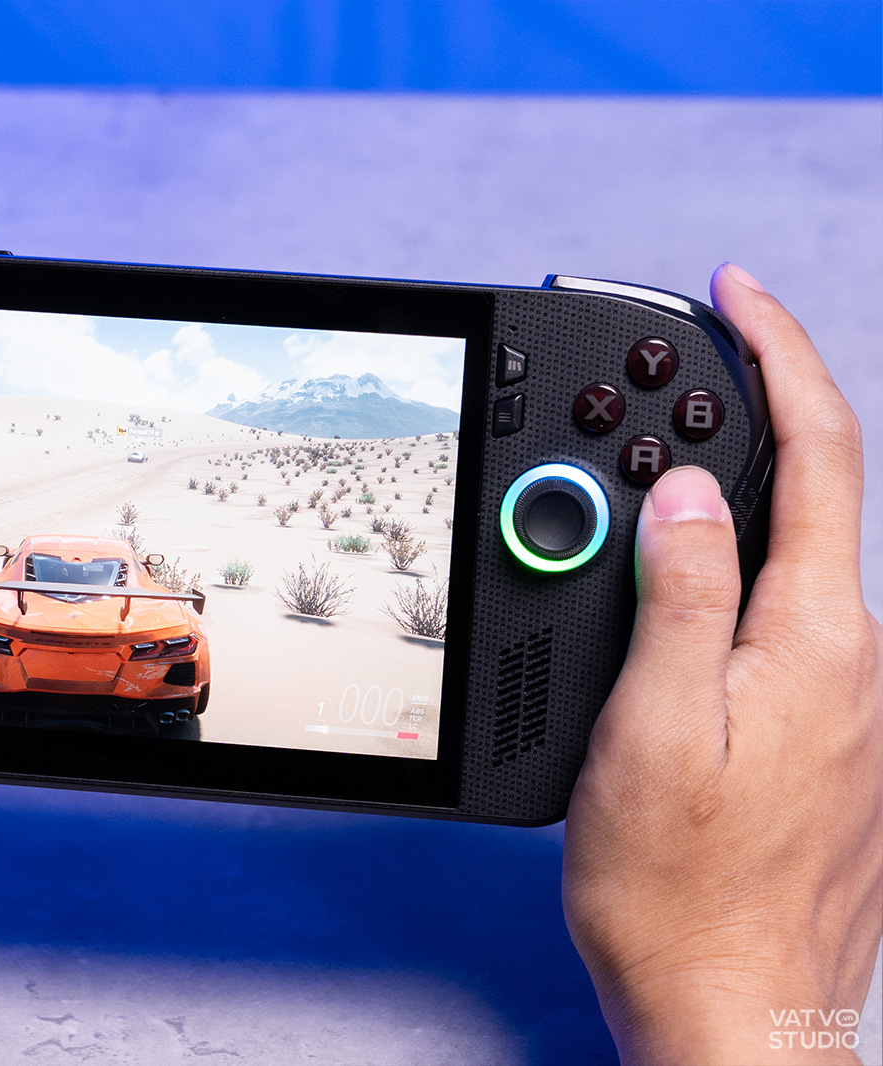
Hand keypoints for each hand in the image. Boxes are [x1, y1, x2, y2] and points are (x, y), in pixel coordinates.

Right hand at [563, 264, 882, 1063]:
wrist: (733, 1006)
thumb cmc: (680, 887)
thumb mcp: (651, 729)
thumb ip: (681, 596)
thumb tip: (692, 491)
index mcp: (817, 643)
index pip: (820, 457)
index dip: (781, 356)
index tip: (738, 295)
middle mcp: (856, 663)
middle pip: (816, 496)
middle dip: (751, 415)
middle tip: (673, 379)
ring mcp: (850, 704)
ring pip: (794, 561)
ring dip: (734, 502)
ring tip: (647, 500)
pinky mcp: (829, 740)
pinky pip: (783, 622)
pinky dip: (734, 577)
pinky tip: (680, 605)